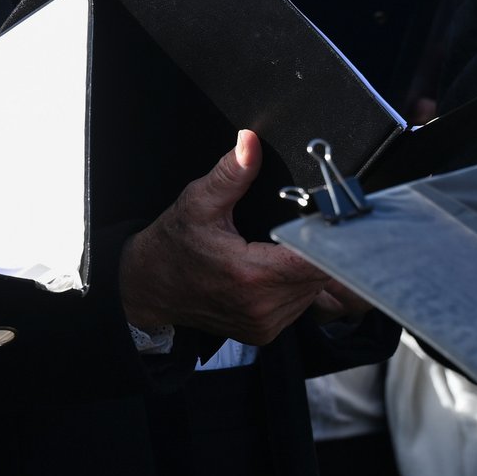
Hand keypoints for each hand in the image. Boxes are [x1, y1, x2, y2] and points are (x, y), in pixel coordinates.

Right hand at [118, 130, 340, 345]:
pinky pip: (299, 306)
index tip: (327, 220)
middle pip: (321, 275)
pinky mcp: (264, 333)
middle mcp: (262, 306)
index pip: (317, 260)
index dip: (328, 237)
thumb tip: (249, 142)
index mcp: (251, 274)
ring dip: (308, 270)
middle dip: (317, 249)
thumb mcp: (198, 202)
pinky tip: (275, 269)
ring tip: (284, 248)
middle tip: (301, 226)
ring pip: (314, 292)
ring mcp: (264, 324)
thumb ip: (231, 173)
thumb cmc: (173, 244)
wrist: (148, 285)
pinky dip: (296, 287)